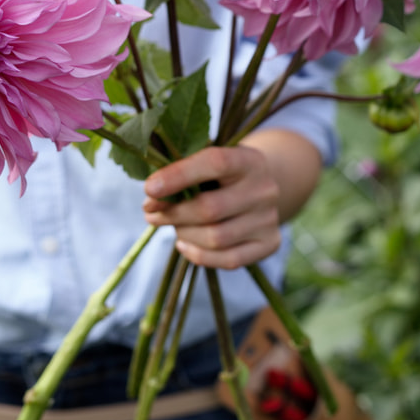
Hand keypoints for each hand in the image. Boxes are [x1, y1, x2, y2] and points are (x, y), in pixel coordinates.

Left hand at [143, 146, 281, 269]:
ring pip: (216, 238)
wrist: (260, 187)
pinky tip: (184, 243)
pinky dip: (198, 255)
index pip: (215, 163)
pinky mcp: (269, 243)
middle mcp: (264, 189)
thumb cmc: (222, 173)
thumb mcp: (207, 161)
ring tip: (173, 225)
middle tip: (150, 212)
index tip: (149, 189)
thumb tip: (151, 197)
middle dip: (173, 213)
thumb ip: (181, 171)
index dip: (179, 176)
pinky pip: (229, 260)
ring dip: (183, 234)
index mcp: (248, 159)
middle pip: (210, 209)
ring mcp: (269, 218)